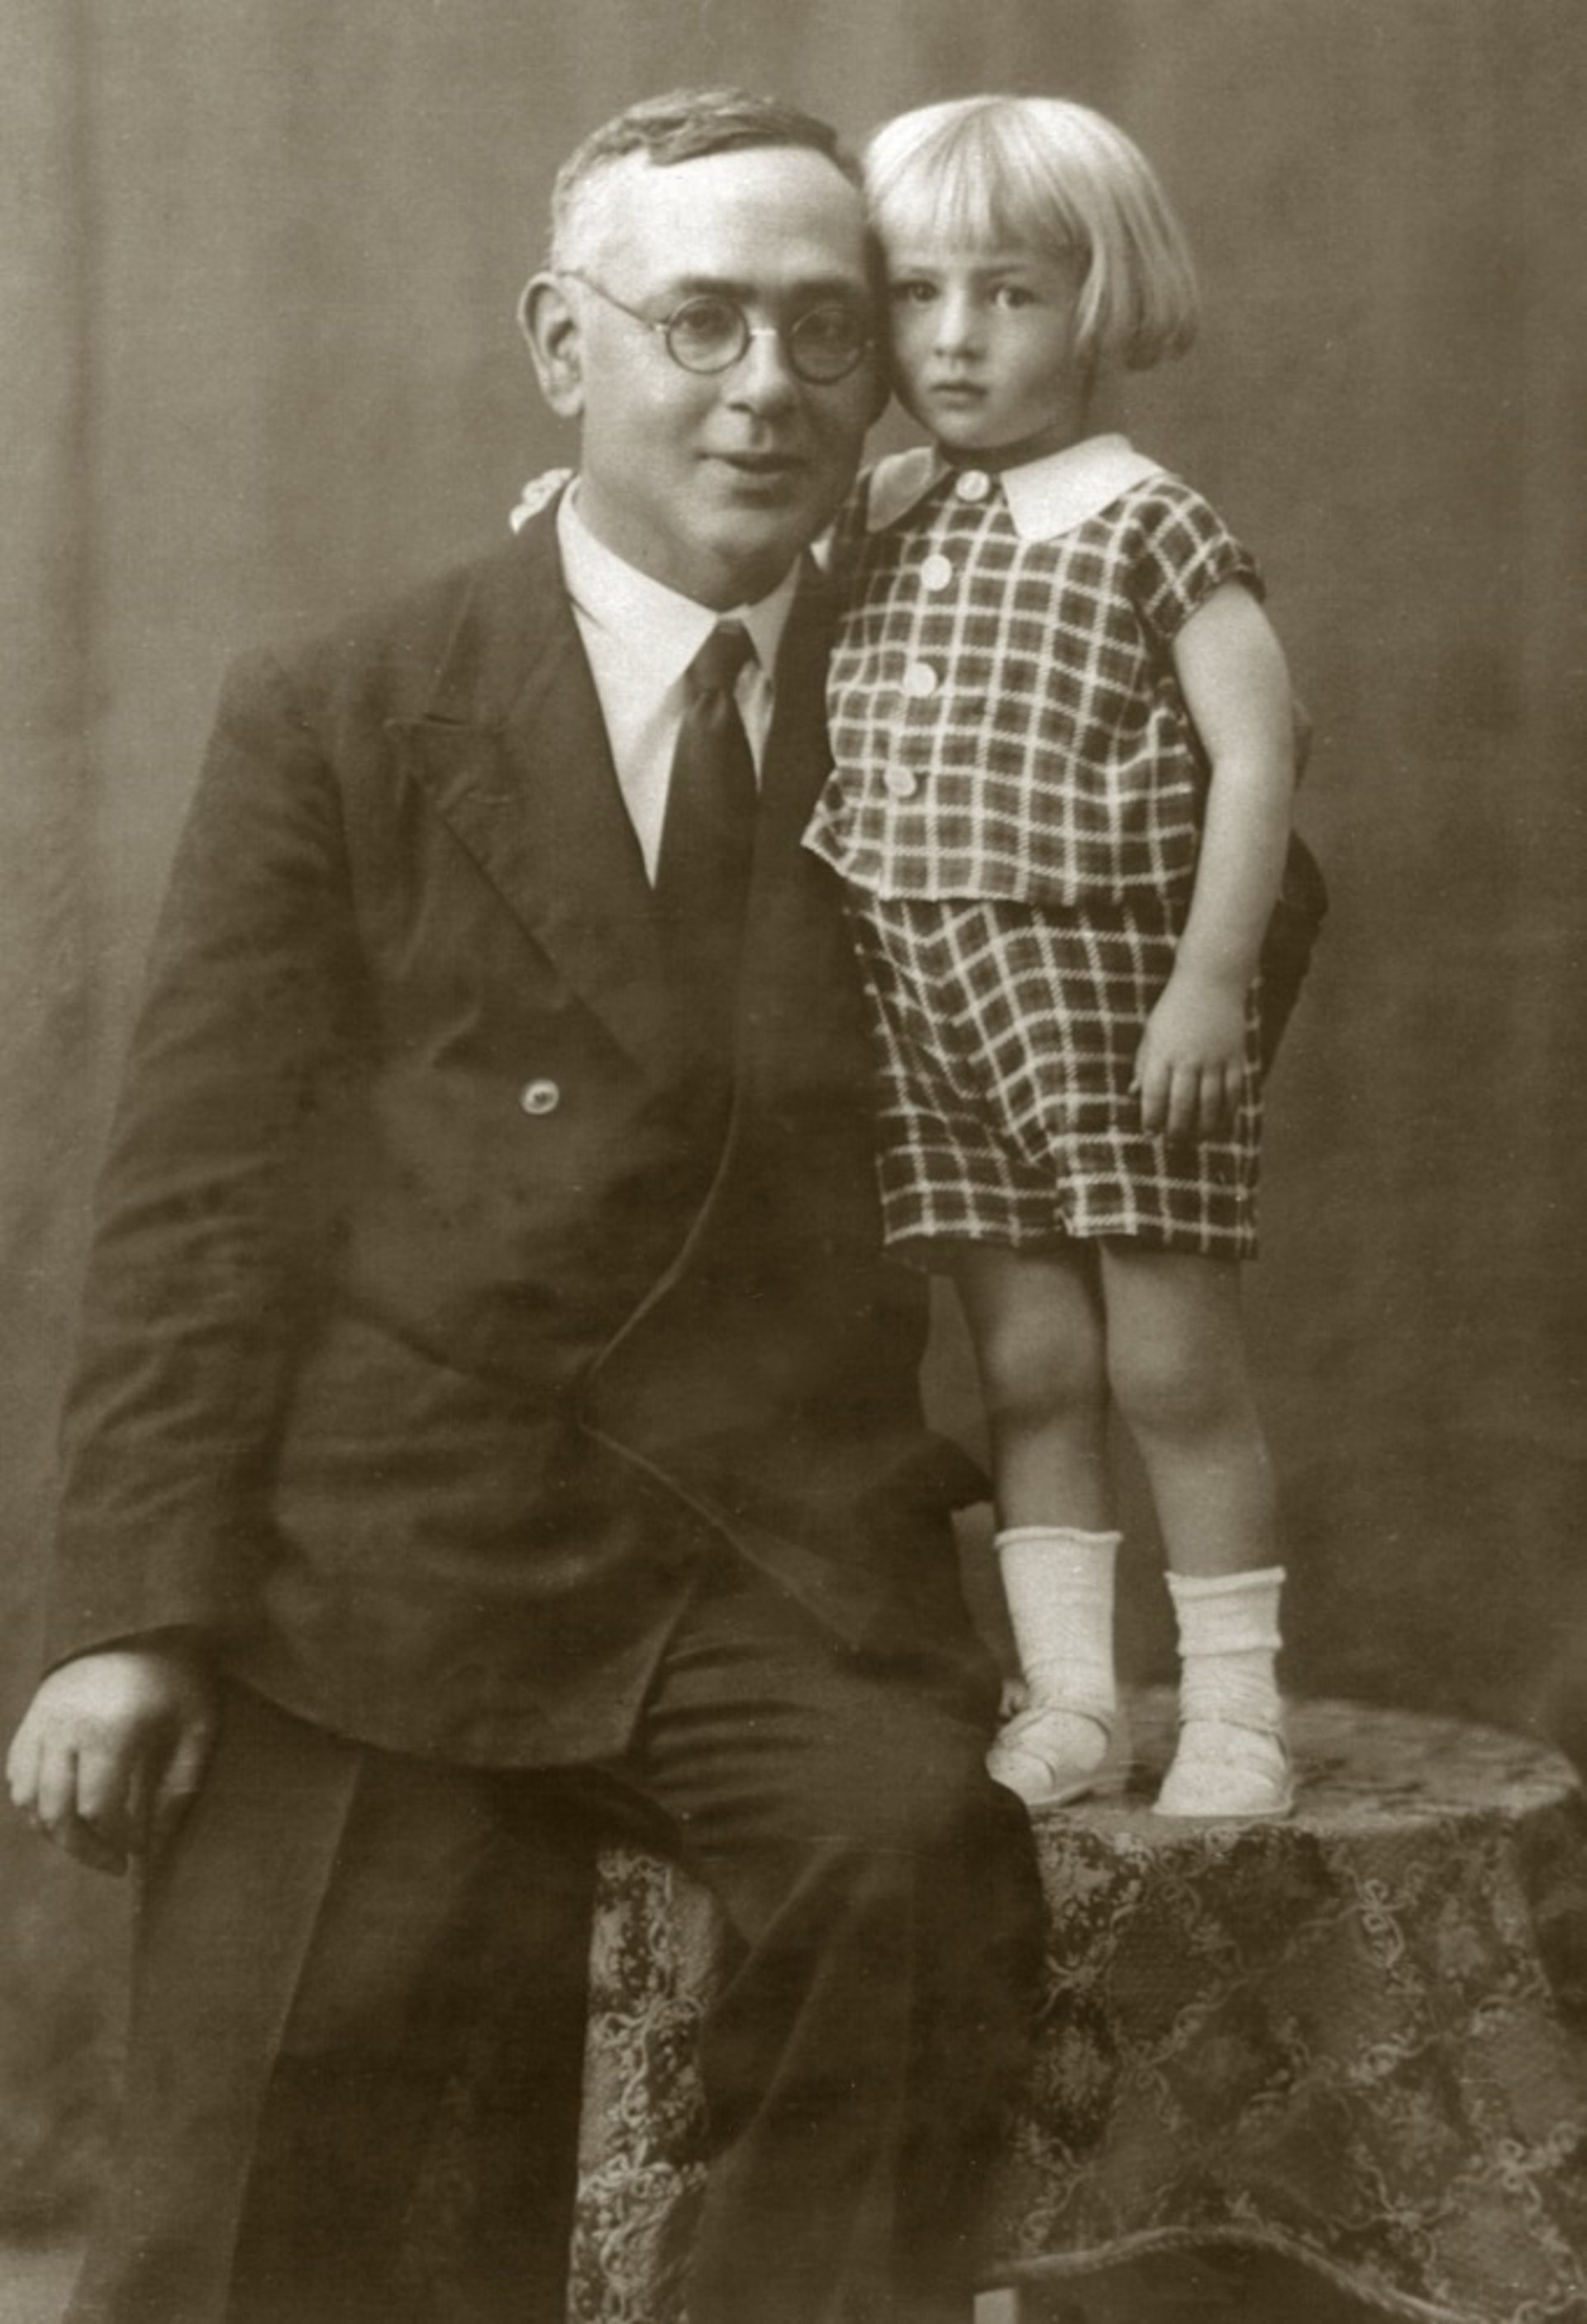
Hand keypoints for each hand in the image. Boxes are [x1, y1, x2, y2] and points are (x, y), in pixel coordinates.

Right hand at [6, 1638, 217, 1875]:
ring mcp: (44, 1721)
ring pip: (29, 1800)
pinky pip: (17, 1775)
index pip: (98, 1811)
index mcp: (113, 1729)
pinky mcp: (32, 1716)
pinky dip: (34, 1803)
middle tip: (113, 1864)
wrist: (142, 1616)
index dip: (116, 1842)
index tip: (139, 1851)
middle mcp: (69, 1727)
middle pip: (58, 1815)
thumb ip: (181, 1784)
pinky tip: (65, 1811)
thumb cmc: (181, 1672)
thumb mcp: (198, 1723)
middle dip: (84, 1850)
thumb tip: (158, 1845)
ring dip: (55, 1832)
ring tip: (90, 1841)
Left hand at [1133, 970, 1247, 1140]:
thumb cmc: (1174, 1009)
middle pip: (1182, 1104)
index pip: (1154, 1094)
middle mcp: (1189, 1058)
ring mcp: (1214, 1059)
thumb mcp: (1151, 1033)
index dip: (1151, 1117)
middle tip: (1172, 1145)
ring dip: (1202, 1127)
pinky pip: (1233, 1092)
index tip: (1149, 1132)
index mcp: (1163, 1052)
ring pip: (1210, 1104)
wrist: (1211, 980)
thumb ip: (1143, 1064)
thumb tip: (1133, 1094)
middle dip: (1176, 1129)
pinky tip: (1221, 1124)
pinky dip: (1227, 1112)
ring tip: (1196, 1140)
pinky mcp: (1235, 1057)